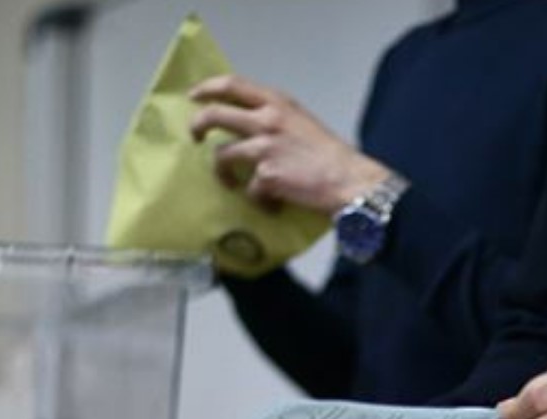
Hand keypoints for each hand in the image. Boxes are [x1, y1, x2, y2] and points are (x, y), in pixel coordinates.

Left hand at [189, 74, 390, 215]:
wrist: (351, 182)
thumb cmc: (331, 156)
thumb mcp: (302, 124)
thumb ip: (277, 120)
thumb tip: (252, 130)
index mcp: (278, 103)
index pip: (233, 85)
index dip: (208, 88)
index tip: (195, 96)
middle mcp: (268, 120)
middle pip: (215, 114)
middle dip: (198, 125)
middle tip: (195, 137)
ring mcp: (264, 147)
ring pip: (222, 156)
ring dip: (221, 173)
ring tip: (231, 184)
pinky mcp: (266, 176)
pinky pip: (249, 189)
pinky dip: (259, 201)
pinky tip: (272, 206)